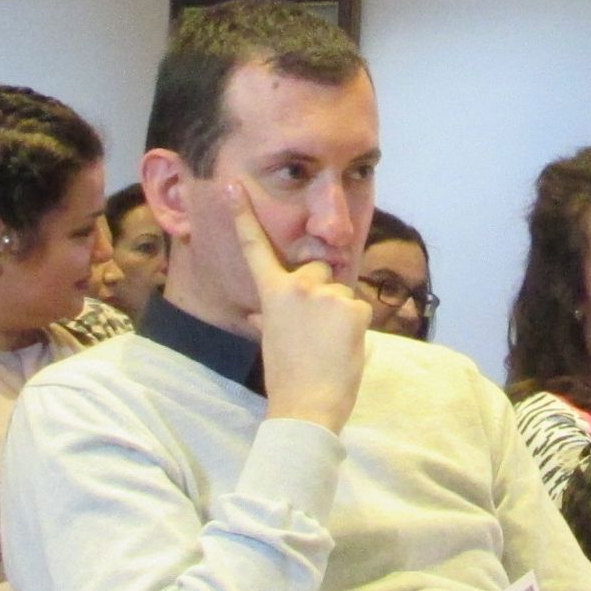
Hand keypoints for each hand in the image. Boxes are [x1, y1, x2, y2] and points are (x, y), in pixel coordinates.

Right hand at [227, 183, 370, 430]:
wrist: (305, 406)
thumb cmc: (287, 379)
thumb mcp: (272, 339)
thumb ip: (273, 316)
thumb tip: (262, 315)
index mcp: (272, 293)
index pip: (255, 248)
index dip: (242, 215)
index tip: (230, 185)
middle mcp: (298, 286)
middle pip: (319, 271)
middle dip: (322, 293)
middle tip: (315, 332)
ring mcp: (326, 294)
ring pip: (341, 292)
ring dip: (340, 314)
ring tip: (327, 346)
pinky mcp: (352, 307)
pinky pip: (360, 309)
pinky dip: (356, 328)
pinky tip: (342, 348)